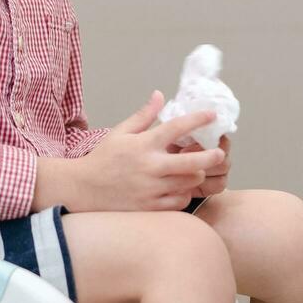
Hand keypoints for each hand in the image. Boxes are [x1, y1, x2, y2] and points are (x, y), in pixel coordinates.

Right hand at [72, 91, 224, 211]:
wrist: (83, 189)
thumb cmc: (103, 159)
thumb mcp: (120, 132)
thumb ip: (143, 115)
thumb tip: (159, 95)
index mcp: (143, 145)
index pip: (176, 128)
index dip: (198, 119)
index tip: (212, 115)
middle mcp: (150, 167)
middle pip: (192, 162)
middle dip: (211, 157)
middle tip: (219, 153)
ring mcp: (151, 189)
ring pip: (189, 183)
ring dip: (196, 175)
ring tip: (194, 171)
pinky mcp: (151, 208)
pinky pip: (179, 201)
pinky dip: (184, 194)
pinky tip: (180, 187)